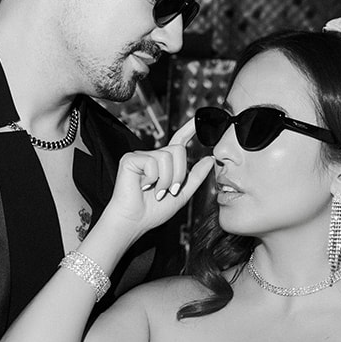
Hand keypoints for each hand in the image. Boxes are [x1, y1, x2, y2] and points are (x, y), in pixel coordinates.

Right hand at [101, 119, 213, 241]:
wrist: (135, 221)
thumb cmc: (153, 211)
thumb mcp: (182, 194)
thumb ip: (195, 176)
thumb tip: (210, 159)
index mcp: (165, 163)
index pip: (178, 141)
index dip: (188, 129)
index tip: (196, 119)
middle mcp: (153, 156)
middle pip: (178, 150)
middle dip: (179, 174)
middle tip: (169, 190)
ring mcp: (141, 157)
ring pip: (167, 156)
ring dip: (166, 180)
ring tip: (157, 191)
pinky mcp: (130, 159)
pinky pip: (153, 162)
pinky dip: (153, 178)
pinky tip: (143, 187)